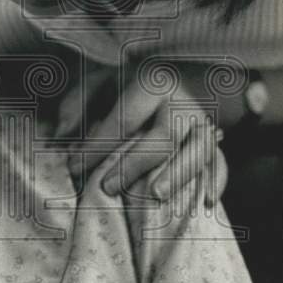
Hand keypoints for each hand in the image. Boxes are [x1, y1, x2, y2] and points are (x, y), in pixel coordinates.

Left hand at [70, 75, 227, 205]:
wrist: (174, 79)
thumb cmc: (126, 87)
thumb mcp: (99, 83)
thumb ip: (76, 105)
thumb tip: (61, 134)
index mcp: (153, 85)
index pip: (124, 120)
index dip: (98, 145)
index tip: (74, 167)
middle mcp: (182, 104)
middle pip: (165, 137)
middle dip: (135, 164)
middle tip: (108, 188)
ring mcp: (203, 124)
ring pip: (198, 151)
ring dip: (178, 175)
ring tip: (156, 195)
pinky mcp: (215, 142)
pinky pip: (221, 162)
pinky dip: (216, 182)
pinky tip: (206, 203)